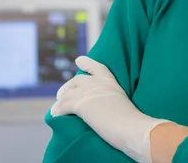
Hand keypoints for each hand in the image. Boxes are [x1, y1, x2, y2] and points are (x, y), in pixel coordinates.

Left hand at [51, 56, 169, 162]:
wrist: (131, 127)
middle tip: (61, 96)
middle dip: (67, 87)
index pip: (97, 67)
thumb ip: (111, 101)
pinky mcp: (80, 104)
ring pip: (67, 94)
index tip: (78, 60)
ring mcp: (88, 93)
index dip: (87, 63)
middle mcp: (98, 83)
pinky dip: (58, 111)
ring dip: (60, 102)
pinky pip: (63, 106)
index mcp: (111, 82)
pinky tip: (55, 116)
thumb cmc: (132, 122)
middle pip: (77, 80)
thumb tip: (105, 111)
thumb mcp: (122, 103)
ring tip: (56, 109)